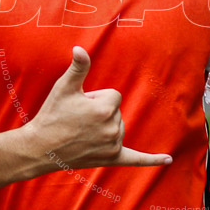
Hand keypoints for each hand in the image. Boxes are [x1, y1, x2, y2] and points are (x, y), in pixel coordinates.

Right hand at [27, 46, 171, 169]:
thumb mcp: (64, 88)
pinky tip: (168, 159)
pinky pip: (136, 159)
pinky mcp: (111, 158)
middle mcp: (113, 128)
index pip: (114, 95)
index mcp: (106, 108)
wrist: (40, 147)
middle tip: (77, 121)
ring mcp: (113, 145)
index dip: (96, 98)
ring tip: (81, 133)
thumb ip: (78, 67)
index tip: (79, 106)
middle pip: (116, 111)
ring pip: (118, 127)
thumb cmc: (52, 115)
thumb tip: (80, 49)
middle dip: (99, 113)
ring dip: (104, 127)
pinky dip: (152, 160)